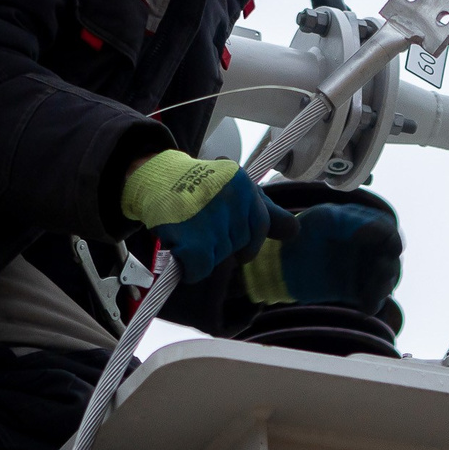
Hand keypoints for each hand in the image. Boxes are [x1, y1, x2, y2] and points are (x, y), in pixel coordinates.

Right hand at [121, 151, 292, 279]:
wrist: (154, 180)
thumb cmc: (197, 187)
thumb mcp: (235, 191)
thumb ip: (267, 213)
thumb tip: (294, 232)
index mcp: (244, 185)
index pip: (260, 225)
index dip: (245, 235)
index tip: (230, 235)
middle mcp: (232, 199)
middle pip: (240, 244)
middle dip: (222, 242)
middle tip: (200, 224)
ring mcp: (214, 219)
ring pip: (221, 257)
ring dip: (205, 253)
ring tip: (189, 229)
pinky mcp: (194, 241)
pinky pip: (202, 269)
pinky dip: (191, 268)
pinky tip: (181, 248)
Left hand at [242, 202, 401, 312]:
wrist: (279, 264)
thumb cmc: (300, 234)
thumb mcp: (324, 219)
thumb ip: (352, 221)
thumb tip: (381, 231)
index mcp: (362, 224)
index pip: (387, 229)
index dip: (391, 239)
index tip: (390, 249)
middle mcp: (367, 247)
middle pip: (392, 257)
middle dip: (390, 267)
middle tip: (383, 277)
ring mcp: (362, 268)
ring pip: (386, 278)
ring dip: (384, 286)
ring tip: (374, 294)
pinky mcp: (355, 290)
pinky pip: (372, 297)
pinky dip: (373, 302)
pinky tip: (366, 307)